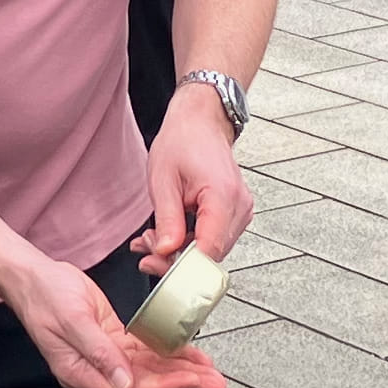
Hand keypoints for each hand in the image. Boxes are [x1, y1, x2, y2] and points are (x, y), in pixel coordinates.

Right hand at [0, 246, 225, 387]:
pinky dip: (166, 351)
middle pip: (145, 384)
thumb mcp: (73, 321)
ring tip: (210, 372)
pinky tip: (188, 352)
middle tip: (216, 383)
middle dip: (182, 383)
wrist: (32, 275)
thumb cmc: (45, 296)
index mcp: (81, 374)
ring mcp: (104, 356)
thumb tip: (125, 385)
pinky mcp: (111, 339)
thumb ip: (100, 354)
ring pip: (148, 369)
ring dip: (179, 369)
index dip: (164, 387)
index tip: (192, 380)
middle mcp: (95, 371)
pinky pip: (143, 351)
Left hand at [140, 84, 252, 271]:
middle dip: (175, 257)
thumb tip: (165, 254)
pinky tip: (167, 233)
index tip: (155, 265)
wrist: (200, 121)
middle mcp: (239, 206)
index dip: (181, 266)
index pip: (209, 250)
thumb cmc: (183, 142)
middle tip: (147, 246)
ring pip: (210, 250)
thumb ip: (167, 221)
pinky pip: (212, 238)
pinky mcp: (234, 213)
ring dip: (179, 250)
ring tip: (154, 236)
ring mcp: (240, 211)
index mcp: (223, 196)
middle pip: (210, 254)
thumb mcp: (164, 181)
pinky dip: (188, 241)